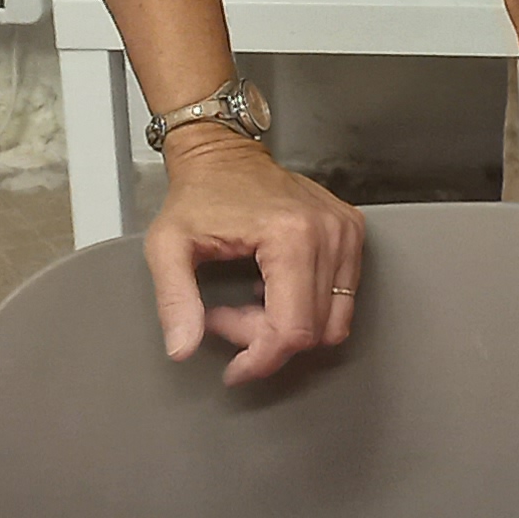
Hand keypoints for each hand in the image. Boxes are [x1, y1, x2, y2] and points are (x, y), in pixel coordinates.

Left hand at [145, 130, 366, 386]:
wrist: (221, 153)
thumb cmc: (197, 195)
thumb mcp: (168, 246)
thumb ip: (174, 300)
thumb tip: (183, 348)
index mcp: (290, 235)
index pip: (293, 330)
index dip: (261, 357)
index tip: (234, 364)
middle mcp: (328, 233)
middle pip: (314, 330)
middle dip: (267, 339)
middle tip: (228, 317)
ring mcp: (346, 232)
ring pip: (333, 321)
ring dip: (287, 326)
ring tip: (249, 302)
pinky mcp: (351, 233)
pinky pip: (341, 299)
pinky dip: (307, 308)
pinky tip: (270, 289)